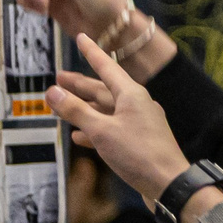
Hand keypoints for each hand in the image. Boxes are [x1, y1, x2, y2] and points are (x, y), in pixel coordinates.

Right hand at [49, 33, 191, 203]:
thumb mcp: (102, 130)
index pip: (106, 66)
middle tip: (60, 77)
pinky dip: (95, 130)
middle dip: (80, 84)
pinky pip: (113, 129)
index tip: (82, 37)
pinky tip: (80, 136)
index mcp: (132, 94)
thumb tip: (52, 92)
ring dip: (85, 108)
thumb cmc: (139, 154)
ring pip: (107, 110)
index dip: (91, 52)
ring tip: (63, 106)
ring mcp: (140, 124)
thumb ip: (76, 111)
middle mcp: (137, 105)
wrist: (169, 184)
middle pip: (104, 89)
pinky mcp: (139, 142)